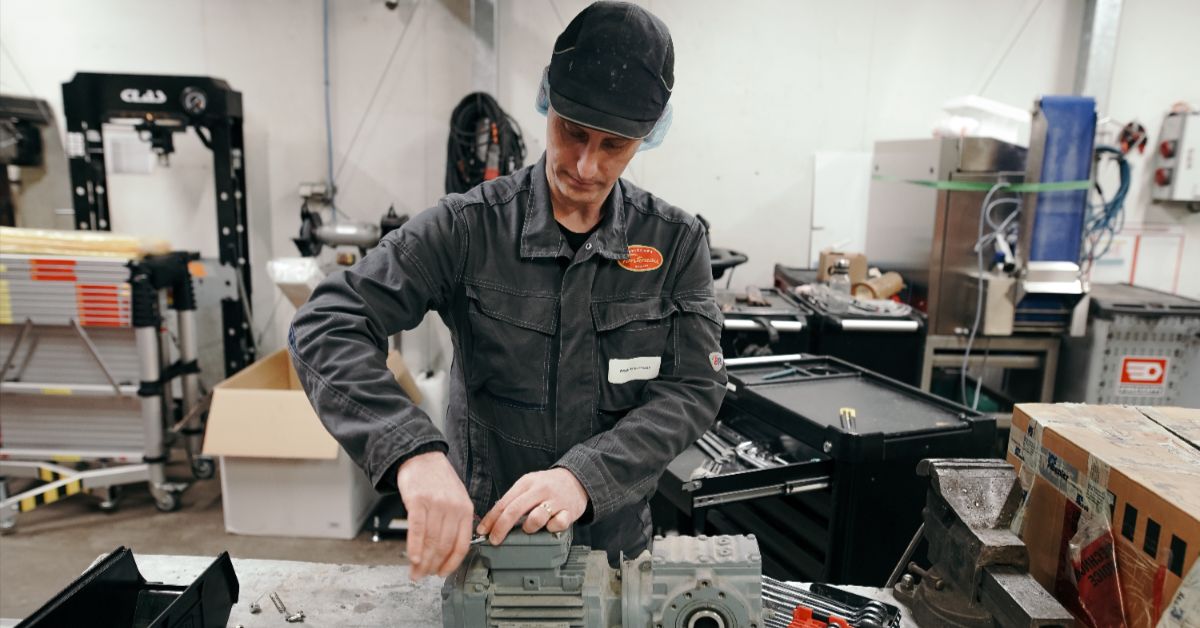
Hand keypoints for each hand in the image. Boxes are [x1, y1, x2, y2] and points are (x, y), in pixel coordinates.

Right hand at [396, 451, 473, 579]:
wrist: (422, 456)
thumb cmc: (438, 479)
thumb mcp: (457, 498)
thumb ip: (456, 522)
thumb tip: (449, 551)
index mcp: (466, 509)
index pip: (462, 544)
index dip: (452, 563)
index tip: (442, 573)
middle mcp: (453, 508)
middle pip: (445, 546)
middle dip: (433, 565)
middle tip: (423, 576)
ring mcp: (436, 504)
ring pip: (431, 541)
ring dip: (422, 561)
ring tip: (414, 571)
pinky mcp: (418, 501)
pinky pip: (418, 529)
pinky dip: (415, 546)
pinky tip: (413, 558)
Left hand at [476, 468, 588, 545]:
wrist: (577, 479)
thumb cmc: (548, 486)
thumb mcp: (529, 486)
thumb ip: (513, 501)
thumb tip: (493, 521)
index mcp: (526, 483)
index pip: (504, 502)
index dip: (491, 519)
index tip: (483, 531)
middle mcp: (540, 490)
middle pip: (515, 510)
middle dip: (501, 527)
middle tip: (495, 540)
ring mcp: (555, 500)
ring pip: (536, 517)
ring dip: (528, 527)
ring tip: (528, 529)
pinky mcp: (569, 511)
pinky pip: (558, 524)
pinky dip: (552, 528)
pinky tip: (550, 527)